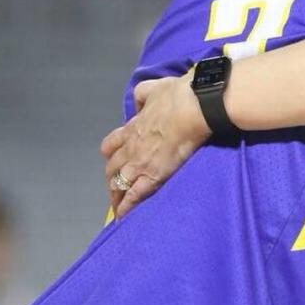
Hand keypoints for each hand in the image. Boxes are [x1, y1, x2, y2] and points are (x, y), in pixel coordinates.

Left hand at [100, 75, 210, 218]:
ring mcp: (139, 163)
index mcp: (132, 128)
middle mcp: (130, 148)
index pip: (111, 146)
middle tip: (116, 187)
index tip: (114, 161)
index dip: (111, 155)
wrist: (193, 107)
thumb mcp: (152, 88)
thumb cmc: (177, 96)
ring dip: (116, 195)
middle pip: (111, 168)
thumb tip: (139, 105)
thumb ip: (142, 96)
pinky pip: (133, 196)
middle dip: (112, 178)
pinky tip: (124, 216)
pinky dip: (126, 207)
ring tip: (118, 205)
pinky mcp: (152, 176)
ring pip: (118, 184)